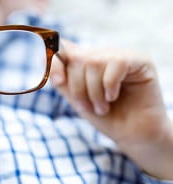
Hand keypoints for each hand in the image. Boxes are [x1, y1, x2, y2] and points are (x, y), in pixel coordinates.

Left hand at [50, 40, 172, 179]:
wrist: (133, 136)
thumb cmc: (106, 117)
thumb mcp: (76, 98)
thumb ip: (62, 78)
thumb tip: (44, 58)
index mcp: (86, 61)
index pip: (64, 47)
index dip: (55, 60)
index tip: (57, 81)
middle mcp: (103, 54)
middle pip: (78, 58)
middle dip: (78, 87)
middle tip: (87, 107)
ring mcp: (121, 55)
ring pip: (94, 62)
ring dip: (94, 91)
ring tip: (102, 108)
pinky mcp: (140, 61)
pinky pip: (116, 63)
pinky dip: (109, 85)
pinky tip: (113, 97)